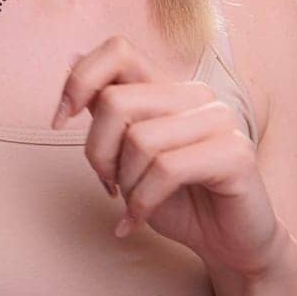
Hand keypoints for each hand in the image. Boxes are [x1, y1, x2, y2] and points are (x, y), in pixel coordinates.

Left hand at [52, 35, 296, 279]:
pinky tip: (136, 221)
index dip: (80, 81)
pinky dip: (141, 203)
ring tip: (132, 204)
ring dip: (125, 184)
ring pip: (139, 139)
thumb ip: (108, 110)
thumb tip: (71, 58)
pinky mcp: (235, 153)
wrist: (229, 245)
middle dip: (97, 152)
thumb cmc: (177, 199)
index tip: (61, 121)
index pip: (118, 50)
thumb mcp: (129, 154)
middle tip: (108, 184)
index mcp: (168, 88)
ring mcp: (218, 120)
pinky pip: (166, 169)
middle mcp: (195, 95)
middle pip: (115, 101)